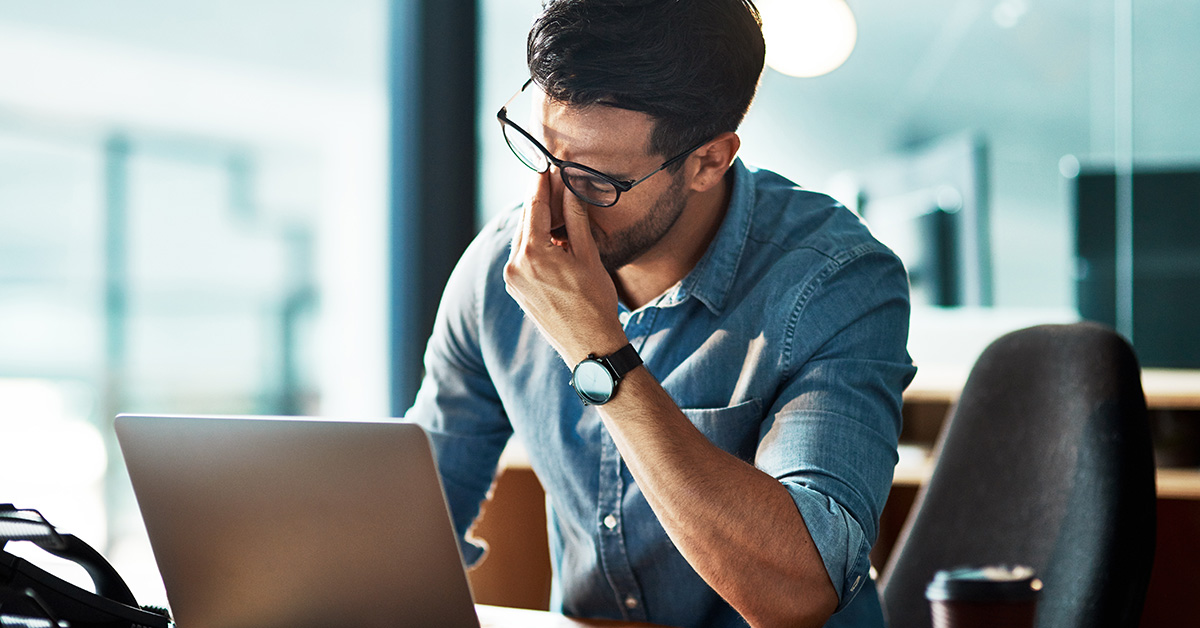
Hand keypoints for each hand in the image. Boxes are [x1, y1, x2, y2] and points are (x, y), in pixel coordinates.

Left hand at [503, 172, 627, 365]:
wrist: (589, 345)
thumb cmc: (595, 303)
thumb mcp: (588, 256)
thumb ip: (576, 219)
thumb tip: (572, 187)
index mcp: (533, 254)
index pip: (535, 207)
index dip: (541, 183)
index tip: (545, 165)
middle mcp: (515, 265)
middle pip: (526, 222)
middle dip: (539, 202)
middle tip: (552, 181)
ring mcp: (512, 280)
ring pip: (523, 239)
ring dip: (538, 224)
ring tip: (557, 211)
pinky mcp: (516, 290)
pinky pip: (522, 257)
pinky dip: (534, 244)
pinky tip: (552, 241)